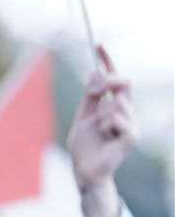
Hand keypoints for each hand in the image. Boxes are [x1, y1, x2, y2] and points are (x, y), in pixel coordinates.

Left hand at [67, 46, 138, 216]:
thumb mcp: (84, 117)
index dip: (107, 61)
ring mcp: (132, 123)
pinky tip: (105, 137)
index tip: (98, 45)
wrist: (85, 171)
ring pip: (116, 102)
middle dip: (106, 83)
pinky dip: (106, 125)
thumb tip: (94, 73)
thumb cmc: (84, 147)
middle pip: (122, 83)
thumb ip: (90, 97)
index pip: (114, 79)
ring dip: (101, 114)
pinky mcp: (132, 136)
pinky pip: (116, 118)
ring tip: (99, 131)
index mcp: (114, 106)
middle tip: (94, 93)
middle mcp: (126, 112)